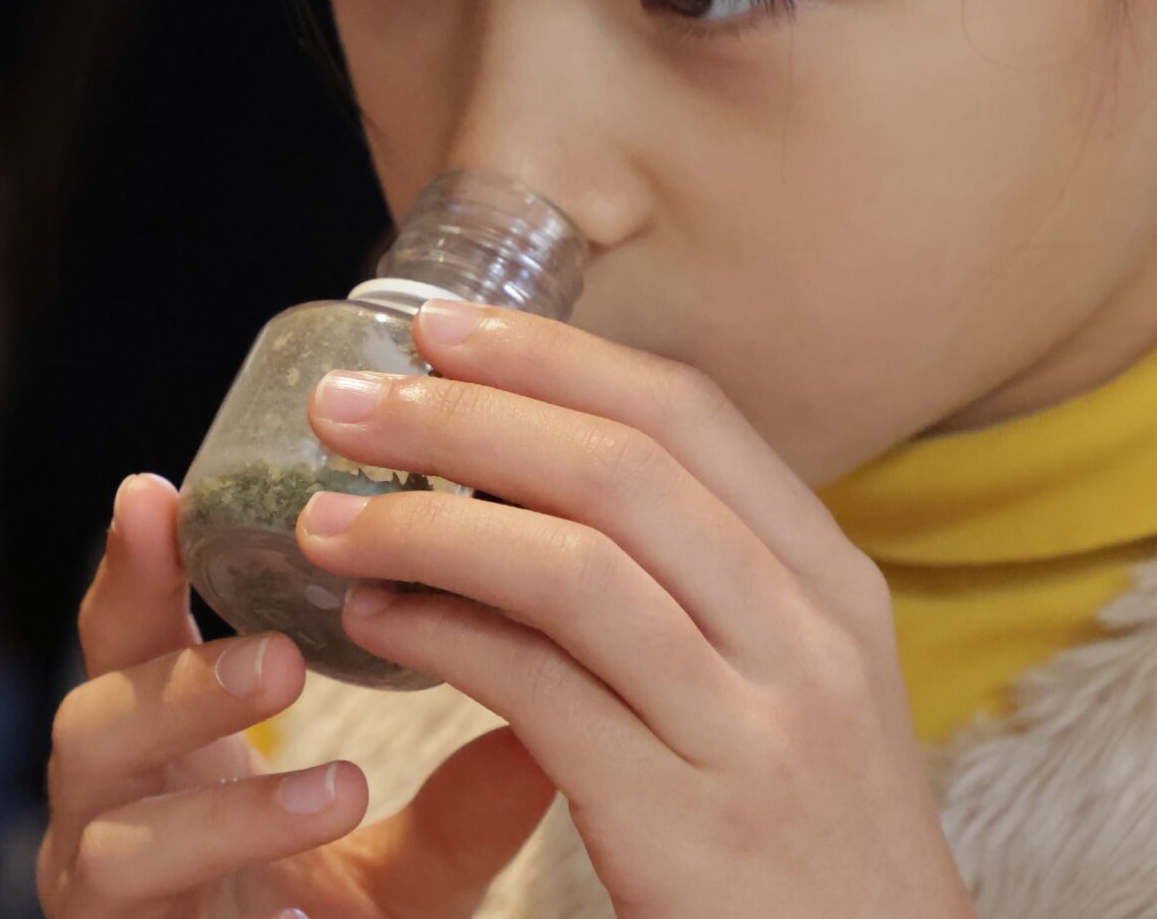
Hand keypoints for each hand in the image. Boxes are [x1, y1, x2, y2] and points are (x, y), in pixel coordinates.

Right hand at [38, 474, 556, 917]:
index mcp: (165, 750)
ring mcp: (104, 894)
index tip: (157, 494)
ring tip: (337, 794)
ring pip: (115, 842)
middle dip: (185, 684)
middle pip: (97, 724)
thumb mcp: (404, 862)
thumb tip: (558, 714)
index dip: (134, 567)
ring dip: (223, 809)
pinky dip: (232, 905)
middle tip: (282, 658)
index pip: (130, 637)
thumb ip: (463, 801)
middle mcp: (114, 811)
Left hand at [297, 300, 975, 918]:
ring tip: (328, 517)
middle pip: (619, 469)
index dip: (552, 355)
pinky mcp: (687, 824)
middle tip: (346, 402)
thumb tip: (537, 479)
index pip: (685, 415)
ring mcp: (756, 730)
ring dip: (429, 526)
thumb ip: (699, 581)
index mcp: (827, 581)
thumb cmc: (803, 828)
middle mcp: (808, 636)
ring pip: (573, 569)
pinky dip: (444, 637)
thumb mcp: (793, 681)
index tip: (442, 329)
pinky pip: (541, 692)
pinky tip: (377, 620)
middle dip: (465, 417)